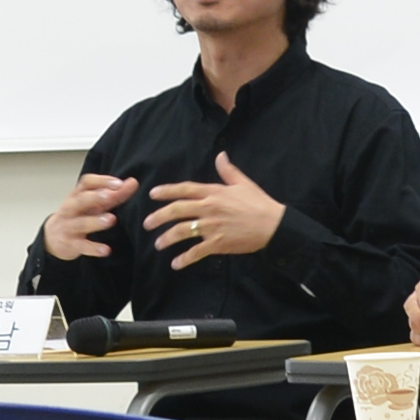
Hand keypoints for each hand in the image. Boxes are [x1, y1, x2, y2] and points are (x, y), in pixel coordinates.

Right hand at [44, 174, 135, 259]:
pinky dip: (94, 248)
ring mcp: (69, 226)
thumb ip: (114, 194)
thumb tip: (133, 183)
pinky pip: (82, 246)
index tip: (119, 183)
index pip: (87, 182)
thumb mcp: (93, 203)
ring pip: (81, 223)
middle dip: (95, 197)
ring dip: (96, 221)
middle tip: (111, 195)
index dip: (102, 181)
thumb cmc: (78, 214)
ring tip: (111, 219)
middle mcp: (71, 208)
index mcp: (78, 194)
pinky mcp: (70, 244)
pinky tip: (106, 250)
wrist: (53, 236)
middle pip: (81, 200)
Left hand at [144, 151, 284, 269]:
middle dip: (159, 216)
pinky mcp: (217, 244)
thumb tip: (220, 155)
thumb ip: (228, 170)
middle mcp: (209, 208)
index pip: (185, 189)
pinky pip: (196, 252)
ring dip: (167, 238)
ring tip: (158, 244)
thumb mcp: (243, 183)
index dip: (167, 191)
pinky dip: (184, 259)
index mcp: (213, 192)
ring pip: (182, 231)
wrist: (273, 225)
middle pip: (177, 210)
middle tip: (147, 224)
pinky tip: (175, 264)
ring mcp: (212, 227)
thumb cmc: (259, 203)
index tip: (152, 194)